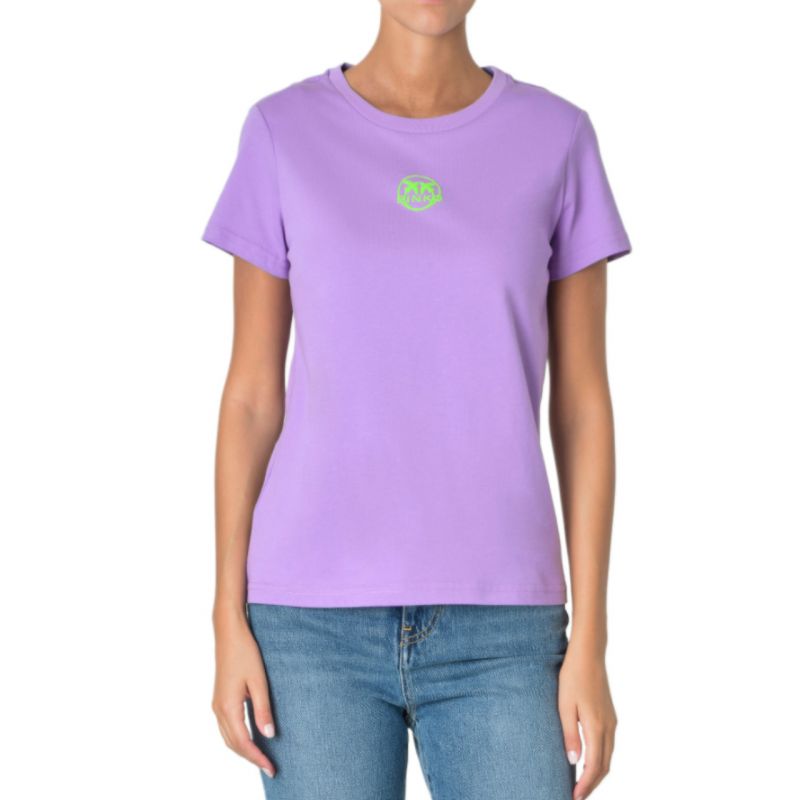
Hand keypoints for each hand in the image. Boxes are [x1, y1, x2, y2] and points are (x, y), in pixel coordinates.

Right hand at [212, 611, 276, 777]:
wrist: (229, 632)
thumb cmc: (245, 652)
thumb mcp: (259, 681)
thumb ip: (263, 709)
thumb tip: (269, 736)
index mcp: (228, 707)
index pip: (243, 742)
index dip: (257, 758)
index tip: (271, 768)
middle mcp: (218, 709)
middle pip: (233, 744)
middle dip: (251, 758)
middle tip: (270, 768)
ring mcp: (217, 704)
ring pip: (228, 737)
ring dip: (243, 749)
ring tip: (262, 757)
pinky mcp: (219, 698)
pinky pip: (227, 727)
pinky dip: (238, 738)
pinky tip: (251, 737)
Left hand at [558, 647, 616, 799]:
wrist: (589, 654)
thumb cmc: (572, 676)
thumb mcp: (564, 705)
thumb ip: (569, 734)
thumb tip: (573, 762)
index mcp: (596, 726)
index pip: (594, 766)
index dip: (585, 785)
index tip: (574, 797)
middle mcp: (609, 727)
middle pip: (604, 766)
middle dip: (592, 784)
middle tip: (577, 796)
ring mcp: (612, 721)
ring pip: (608, 757)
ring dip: (597, 773)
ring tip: (581, 784)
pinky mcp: (610, 715)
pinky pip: (608, 745)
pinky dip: (600, 760)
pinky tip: (589, 761)